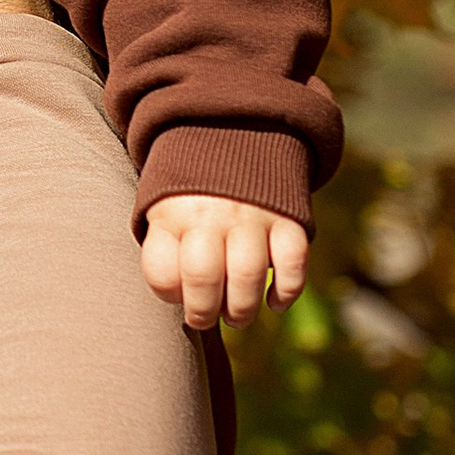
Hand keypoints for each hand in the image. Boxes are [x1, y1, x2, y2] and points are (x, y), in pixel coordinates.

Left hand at [140, 194, 308, 330]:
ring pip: (248, 277)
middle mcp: (210, 214)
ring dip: (243, 310)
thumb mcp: (162, 208)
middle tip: (206, 318)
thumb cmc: (190, 192)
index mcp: (171, 215)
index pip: (163, 273)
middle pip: (204, 278)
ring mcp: (251, 215)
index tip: (177, 295)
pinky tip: (275, 302)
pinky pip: (293, 264)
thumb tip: (179, 300)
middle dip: (204, 313)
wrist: (234, 136)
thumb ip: (166, 248)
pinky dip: (287, 292)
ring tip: (236, 316)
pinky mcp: (287, 217)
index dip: (169, 295)